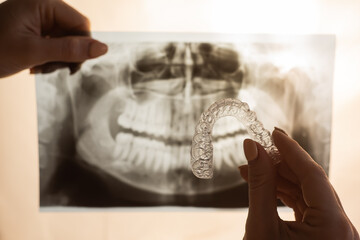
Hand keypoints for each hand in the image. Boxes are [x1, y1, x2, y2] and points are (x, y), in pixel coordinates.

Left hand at [0, 0, 107, 77]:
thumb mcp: (34, 51)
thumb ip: (70, 49)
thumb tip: (103, 48)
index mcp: (43, 4)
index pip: (81, 24)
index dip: (82, 46)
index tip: (71, 66)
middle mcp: (44, 8)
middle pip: (75, 33)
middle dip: (67, 54)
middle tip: (49, 68)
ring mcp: (39, 20)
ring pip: (67, 42)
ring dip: (58, 59)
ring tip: (39, 68)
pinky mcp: (36, 31)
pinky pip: (56, 45)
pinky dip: (50, 59)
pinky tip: (36, 66)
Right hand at [239, 129, 358, 239]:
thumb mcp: (261, 225)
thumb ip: (260, 184)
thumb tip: (253, 148)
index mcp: (333, 225)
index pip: (312, 174)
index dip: (290, 150)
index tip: (273, 133)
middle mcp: (341, 227)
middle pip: (310, 182)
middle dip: (279, 165)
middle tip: (256, 152)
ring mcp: (335, 231)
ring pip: (307, 192)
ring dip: (278, 180)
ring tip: (252, 170)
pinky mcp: (326, 234)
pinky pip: (307, 205)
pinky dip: (285, 194)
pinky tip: (266, 185)